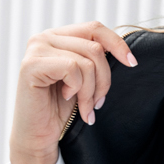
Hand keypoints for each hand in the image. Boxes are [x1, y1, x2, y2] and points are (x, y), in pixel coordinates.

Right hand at [9, 20, 136, 163]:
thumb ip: (94, 60)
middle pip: (95, 48)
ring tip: (84, 107)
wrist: (38, 135)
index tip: (132, 63)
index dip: (117, 44)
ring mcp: (36, 49)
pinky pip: (72, 69)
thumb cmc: (60, 109)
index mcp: (58, 37)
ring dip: (91, 91)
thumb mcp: (83, 79)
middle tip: (97, 103)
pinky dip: (76, 89)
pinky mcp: (31, 65)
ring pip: (86, 61)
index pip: (94, 28)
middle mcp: (44, 37)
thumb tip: (124, 52)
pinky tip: (67, 98)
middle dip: (103, 80)